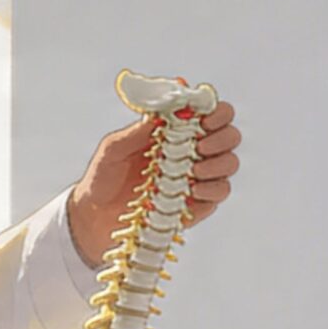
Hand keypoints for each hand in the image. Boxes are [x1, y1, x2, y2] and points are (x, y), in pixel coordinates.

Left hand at [65, 99, 242, 265]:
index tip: (204, 118)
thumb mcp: (113, 148)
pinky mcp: (199, 203)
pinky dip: (212, 189)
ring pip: (230, 163)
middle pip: (230, 135)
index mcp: (175, 129)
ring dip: (218, 163)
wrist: (97, 217)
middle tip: (200, 145)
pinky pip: (220, 192)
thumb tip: (164, 112)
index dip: (216, 111)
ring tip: (193, 171)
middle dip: (221, 137)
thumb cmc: (103, 177)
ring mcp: (198, 177)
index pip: (211, 111)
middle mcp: (192, 150)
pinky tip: (192, 191)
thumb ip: (139, 129)